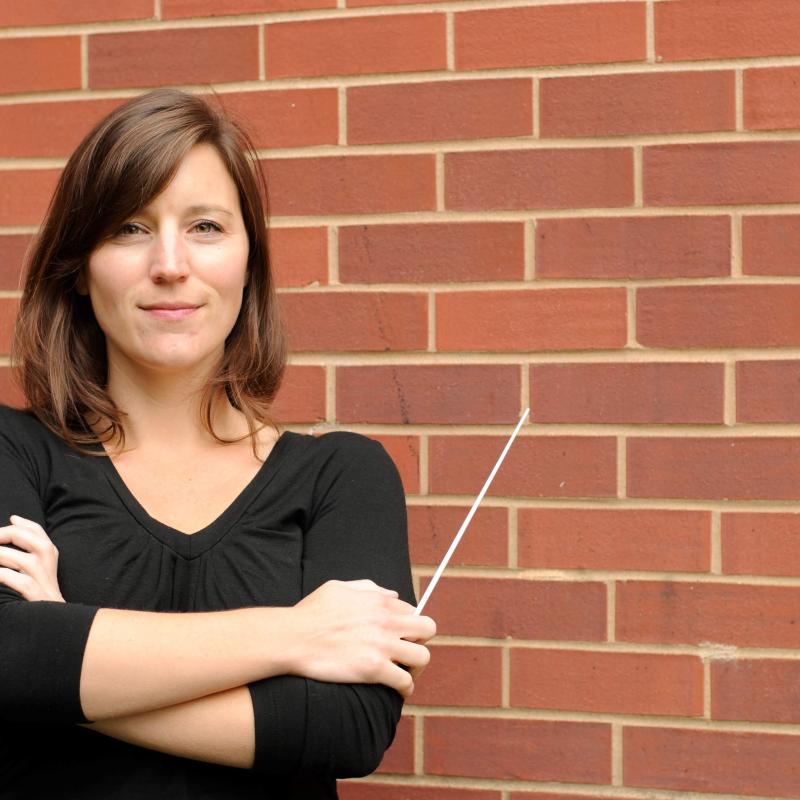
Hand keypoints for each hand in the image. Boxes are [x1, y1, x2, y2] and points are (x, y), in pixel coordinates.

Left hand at [0, 515, 64, 601]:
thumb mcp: (40, 564)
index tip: (4, 526)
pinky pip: (13, 579)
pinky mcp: (35, 593)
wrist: (54, 619)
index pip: (34, 529)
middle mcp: (47, 560)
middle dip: (1, 536)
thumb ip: (29, 543)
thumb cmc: (40, 590)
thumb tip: (13, 518)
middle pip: (24, 537)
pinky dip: (0, 576)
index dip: (16, 524)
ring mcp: (42, 577)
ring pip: (15, 558)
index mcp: (49, 552)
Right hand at [288, 579, 435, 697]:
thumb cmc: (311, 612)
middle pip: (428, 629)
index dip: (408, 624)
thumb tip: (393, 594)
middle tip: (408, 652)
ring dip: (416, 667)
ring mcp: (382, 645)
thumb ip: (369, 588)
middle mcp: (386, 621)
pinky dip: (404, 688)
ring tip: (406, 672)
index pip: (413, 610)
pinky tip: (397, 690)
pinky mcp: (374, 669)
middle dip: (421, 641)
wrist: (292, 637)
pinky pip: (404, 681)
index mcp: (380, 601)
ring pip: (423, 657)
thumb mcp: (339, 587)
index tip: (400, 635)